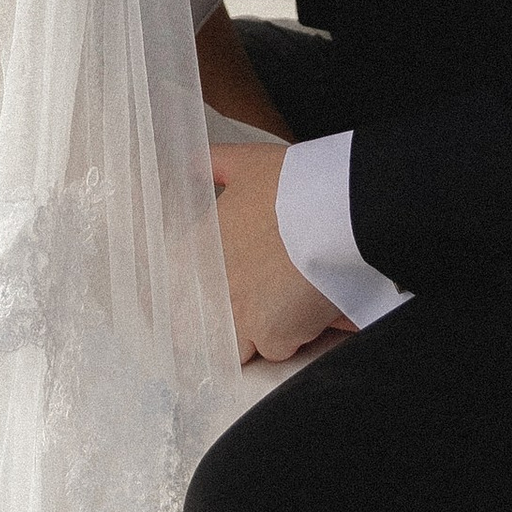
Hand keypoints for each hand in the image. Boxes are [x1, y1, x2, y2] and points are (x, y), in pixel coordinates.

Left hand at [210, 141, 353, 364]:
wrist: (339, 209)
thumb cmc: (293, 183)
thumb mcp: (246, 163)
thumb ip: (213, 163)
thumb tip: (192, 161)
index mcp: (197, 251)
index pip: (172, 295)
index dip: (189, 303)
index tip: (205, 301)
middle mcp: (212, 290)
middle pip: (205, 332)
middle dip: (226, 326)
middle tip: (254, 307)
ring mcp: (242, 317)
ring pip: (244, 346)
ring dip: (261, 333)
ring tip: (286, 306)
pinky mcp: (276, 336)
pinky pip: (281, 350)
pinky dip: (296, 336)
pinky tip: (310, 311)